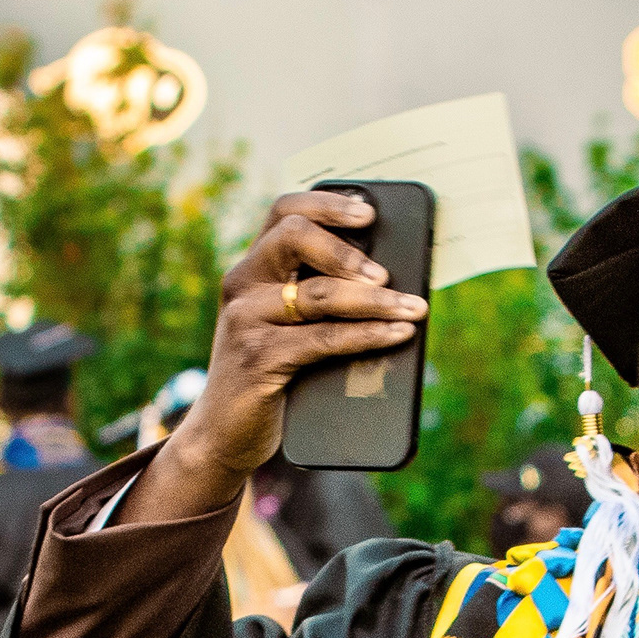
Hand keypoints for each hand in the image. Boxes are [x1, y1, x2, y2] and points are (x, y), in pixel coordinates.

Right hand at [125, 189, 427, 523]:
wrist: (224, 435)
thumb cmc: (268, 375)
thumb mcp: (287, 326)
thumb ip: (317, 298)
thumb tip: (391, 280)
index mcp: (252, 268)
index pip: (285, 211)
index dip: (327, 203)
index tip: (369, 211)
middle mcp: (242, 284)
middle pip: (294, 236)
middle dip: (347, 250)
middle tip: (387, 274)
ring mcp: (246, 320)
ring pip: (319, 294)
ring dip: (375, 300)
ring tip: (414, 307)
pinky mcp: (257, 358)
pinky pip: (323, 339)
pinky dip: (367, 335)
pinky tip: (397, 334)